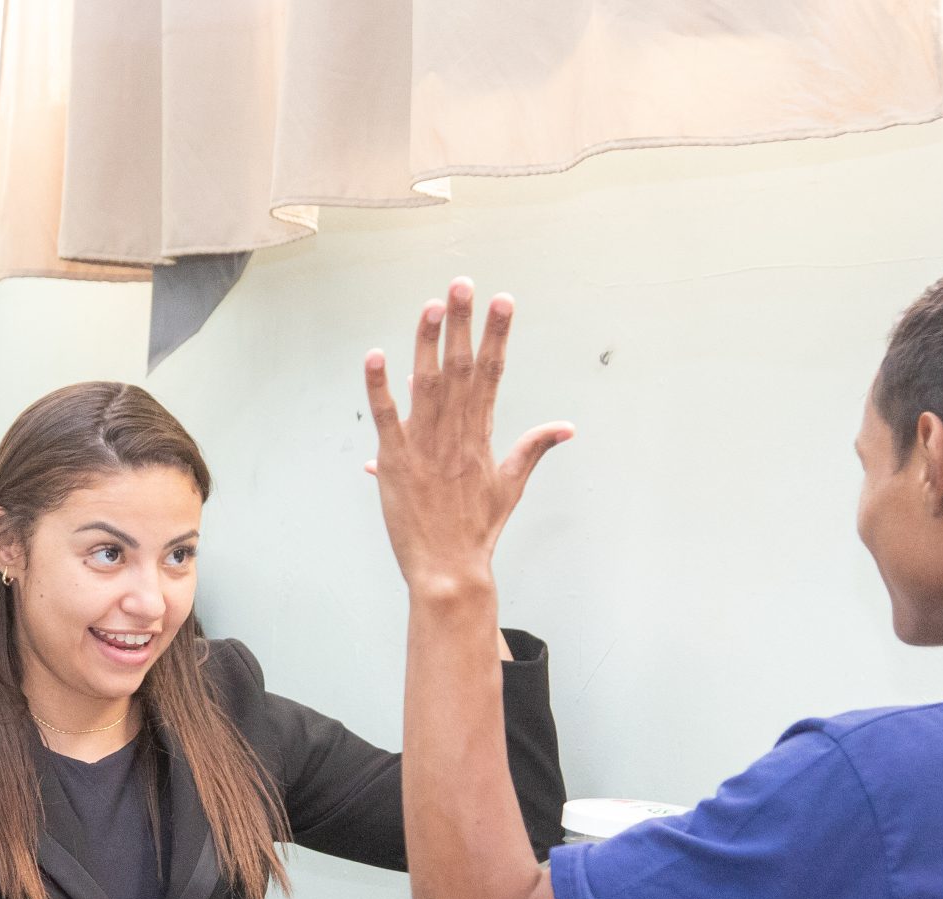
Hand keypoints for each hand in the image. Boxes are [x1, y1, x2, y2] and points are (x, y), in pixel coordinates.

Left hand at [363, 279, 573, 596]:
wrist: (449, 571)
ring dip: (428, 344)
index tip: (503, 301)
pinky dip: (379, 388)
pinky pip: (386, 418)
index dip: (496, 336)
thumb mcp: (511, 486)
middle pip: (461, 369)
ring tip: (433, 305)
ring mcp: (425, 448)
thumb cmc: (478, 531)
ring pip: (427, 386)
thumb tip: (565, 427)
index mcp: (481, 436)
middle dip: (464, 324)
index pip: (491, 375)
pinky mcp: (396, 464)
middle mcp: (456, 436)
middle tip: (464, 284)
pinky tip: (376, 356)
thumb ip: (534, 449)